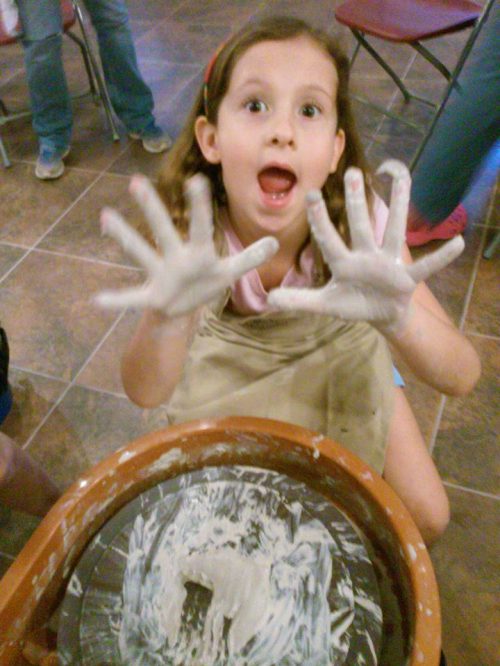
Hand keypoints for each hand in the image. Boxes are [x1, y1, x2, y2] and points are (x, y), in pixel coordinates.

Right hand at [95, 174, 277, 317]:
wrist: (184, 310)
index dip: (199, 206)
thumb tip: (274, 242)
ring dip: (125, 236)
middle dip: (152, 209)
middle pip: (164, 230)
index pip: (201, 226)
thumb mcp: (229, 272)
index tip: (196, 180)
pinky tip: (98, 300)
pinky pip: (132, 298)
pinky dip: (117, 300)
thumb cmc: (204, 284)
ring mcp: (161, 275)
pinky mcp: (152, 297)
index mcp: (199, 252)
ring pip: (141, 253)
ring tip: (105, 216)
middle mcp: (176, 257)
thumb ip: (249, 258)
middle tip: (136, 181)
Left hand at [268, 160, 463, 335]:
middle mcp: (365, 256)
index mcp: (343, 263)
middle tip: (353, 171)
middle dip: (356, 201)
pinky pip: (426, 266)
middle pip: (360, 224)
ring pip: (392, 229)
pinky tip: (459, 242)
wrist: (380, 315)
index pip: (328, 239)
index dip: (320, 219)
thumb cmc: (353, 304)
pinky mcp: (407, 278)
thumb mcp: (324, 305)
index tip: (311, 194)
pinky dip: (441, 257)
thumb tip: (269, 300)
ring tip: (402, 174)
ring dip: (398, 203)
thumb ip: (299, 302)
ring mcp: (388, 264)